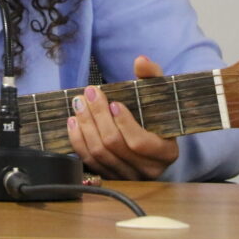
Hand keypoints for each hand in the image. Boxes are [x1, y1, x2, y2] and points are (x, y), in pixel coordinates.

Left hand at [66, 55, 178, 179]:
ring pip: (99, 154)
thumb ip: (151, 76)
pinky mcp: (109, 177)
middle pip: (115, 145)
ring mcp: (127, 176)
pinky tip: (73, 122)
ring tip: (78, 104)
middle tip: (89, 93)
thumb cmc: (152, 113)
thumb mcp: (156, 93)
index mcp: (166, 152)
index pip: (141, 143)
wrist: (146, 133)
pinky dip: (78, 141)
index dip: (125, 124)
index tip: (114, 103)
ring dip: (85, 126)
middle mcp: (148, 169)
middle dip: (98, 116)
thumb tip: (140, 61)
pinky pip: (89, 162)